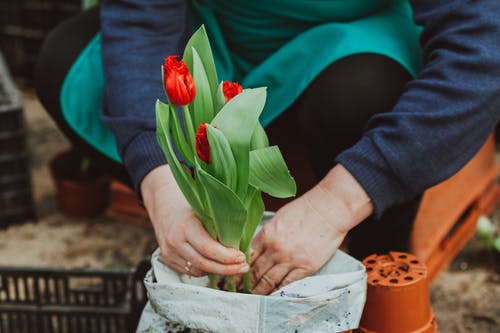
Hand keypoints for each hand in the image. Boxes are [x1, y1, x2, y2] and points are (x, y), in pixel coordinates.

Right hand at [141, 165, 248, 276]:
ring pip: (198, 270)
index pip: (207, 248)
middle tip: (244, 267)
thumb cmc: (189, 204)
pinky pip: (191, 270)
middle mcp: (174, 242)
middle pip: (204, 264)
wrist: (162, 203)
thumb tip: (246, 248)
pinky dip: (206, 269)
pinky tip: (216, 263)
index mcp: (185, 226)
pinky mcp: (168, 260)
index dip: (227, 257)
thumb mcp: (205, 210)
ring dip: (218, 270)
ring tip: (233, 265)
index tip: (242, 257)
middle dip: (227, 269)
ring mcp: (169, 253)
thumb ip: (222, 228)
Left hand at [250, 164, 372, 294]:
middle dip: (246, 284)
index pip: (247, 258)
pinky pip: (288, 284)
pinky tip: (273, 297)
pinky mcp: (305, 268)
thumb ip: (266, 235)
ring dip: (259, 292)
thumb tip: (256, 249)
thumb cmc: (304, 210)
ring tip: (253, 299)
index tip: (236, 276)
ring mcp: (290, 260)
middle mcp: (275, 249)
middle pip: (255, 272)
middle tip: (240, 292)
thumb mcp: (278, 219)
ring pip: (269, 282)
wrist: (328, 209)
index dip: (239, 269)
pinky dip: (278, 292)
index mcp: (266, 235)